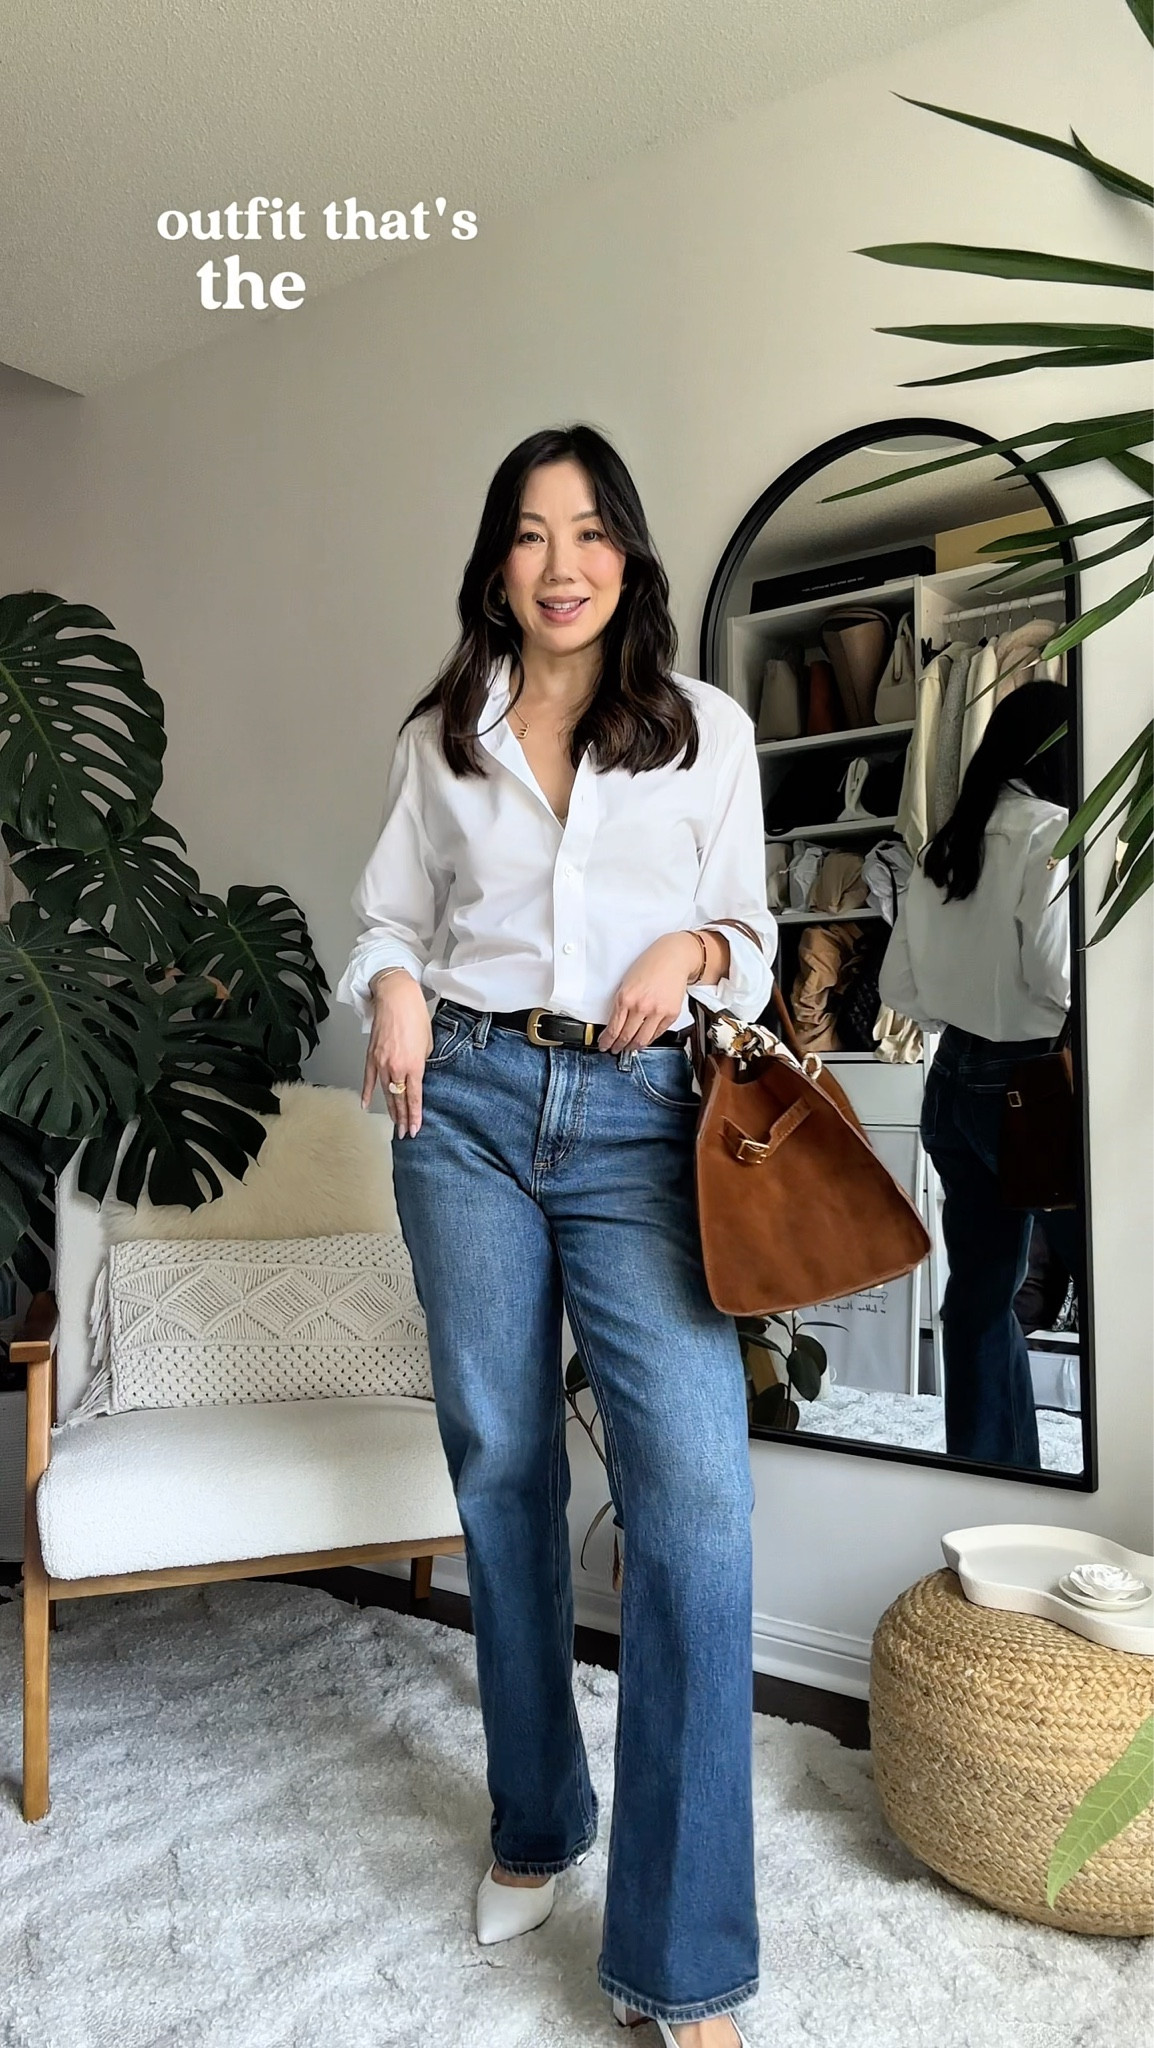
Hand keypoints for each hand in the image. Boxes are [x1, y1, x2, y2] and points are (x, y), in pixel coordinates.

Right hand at [362, 971, 432, 1135]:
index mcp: (414, 1065)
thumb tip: (418, 1074)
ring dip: (390, 1110)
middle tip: (403, 1133)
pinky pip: (368, 1079)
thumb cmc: (414, 1015)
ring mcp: (381, 1063)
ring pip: (385, 1092)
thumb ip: (423, 1062)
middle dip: (402, 1118)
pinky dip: (366, 1092)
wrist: (396, 997)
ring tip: (393, 1124)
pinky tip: (365, 1104)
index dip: (414, 1116)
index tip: (414, 1129)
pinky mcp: (371, 1056)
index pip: (414, 1098)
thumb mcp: (428, 1042)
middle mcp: (396, 1067)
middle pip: (399, 1099)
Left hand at [598, 932, 706, 1052]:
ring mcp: (657, 1012)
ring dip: (634, 1047)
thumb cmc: (650, 965)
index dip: (607, 1041)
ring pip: (642, 1040)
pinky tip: (644, 1039)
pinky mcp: (671, 1014)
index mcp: (626, 998)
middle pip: (626, 1037)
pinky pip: (658, 1033)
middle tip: (615, 1050)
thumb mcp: (627, 983)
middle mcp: (641, 1006)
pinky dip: (649, 1039)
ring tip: (630, 1048)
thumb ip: (622, 1004)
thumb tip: (616, 1024)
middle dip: (619, 1047)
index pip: (613, 1029)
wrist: (673, 957)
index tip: (604, 1045)